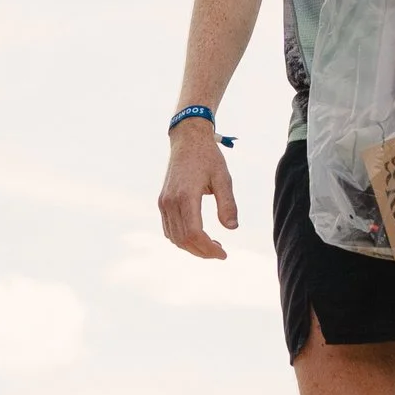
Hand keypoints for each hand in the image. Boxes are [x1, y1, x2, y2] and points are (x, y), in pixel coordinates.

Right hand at [159, 118, 238, 258]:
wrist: (187, 140)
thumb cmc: (208, 157)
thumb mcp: (223, 178)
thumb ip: (228, 204)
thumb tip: (232, 228)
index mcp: (186, 196)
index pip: (194, 233)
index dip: (208, 248)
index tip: (223, 254)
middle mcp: (171, 202)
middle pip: (183, 239)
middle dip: (202, 251)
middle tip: (220, 252)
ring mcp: (164, 202)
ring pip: (174, 237)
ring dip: (191, 247)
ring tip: (211, 246)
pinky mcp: (162, 202)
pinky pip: (168, 229)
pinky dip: (181, 238)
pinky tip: (197, 237)